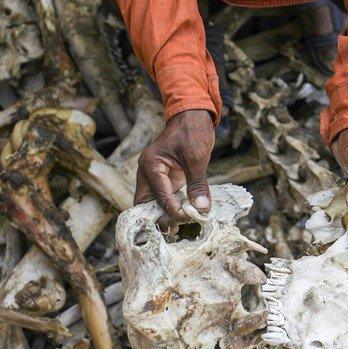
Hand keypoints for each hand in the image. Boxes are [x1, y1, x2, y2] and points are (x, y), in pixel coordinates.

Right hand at [134, 109, 214, 224]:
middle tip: (174, 233)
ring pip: (152, 204)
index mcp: (150, 165)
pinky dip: (170, 210)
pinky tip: (181, 221)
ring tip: (177, 232)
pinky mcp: (165, 179)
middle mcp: (147, 173)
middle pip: (145, 204)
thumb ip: (197, 184)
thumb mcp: (196, 158)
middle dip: (158, 219)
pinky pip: (163, 199)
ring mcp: (155, 177)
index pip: (158, 196)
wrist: (193, 115)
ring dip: (163, 217)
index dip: (172, 210)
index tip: (189, 218)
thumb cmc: (192, 131)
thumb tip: (201, 209)